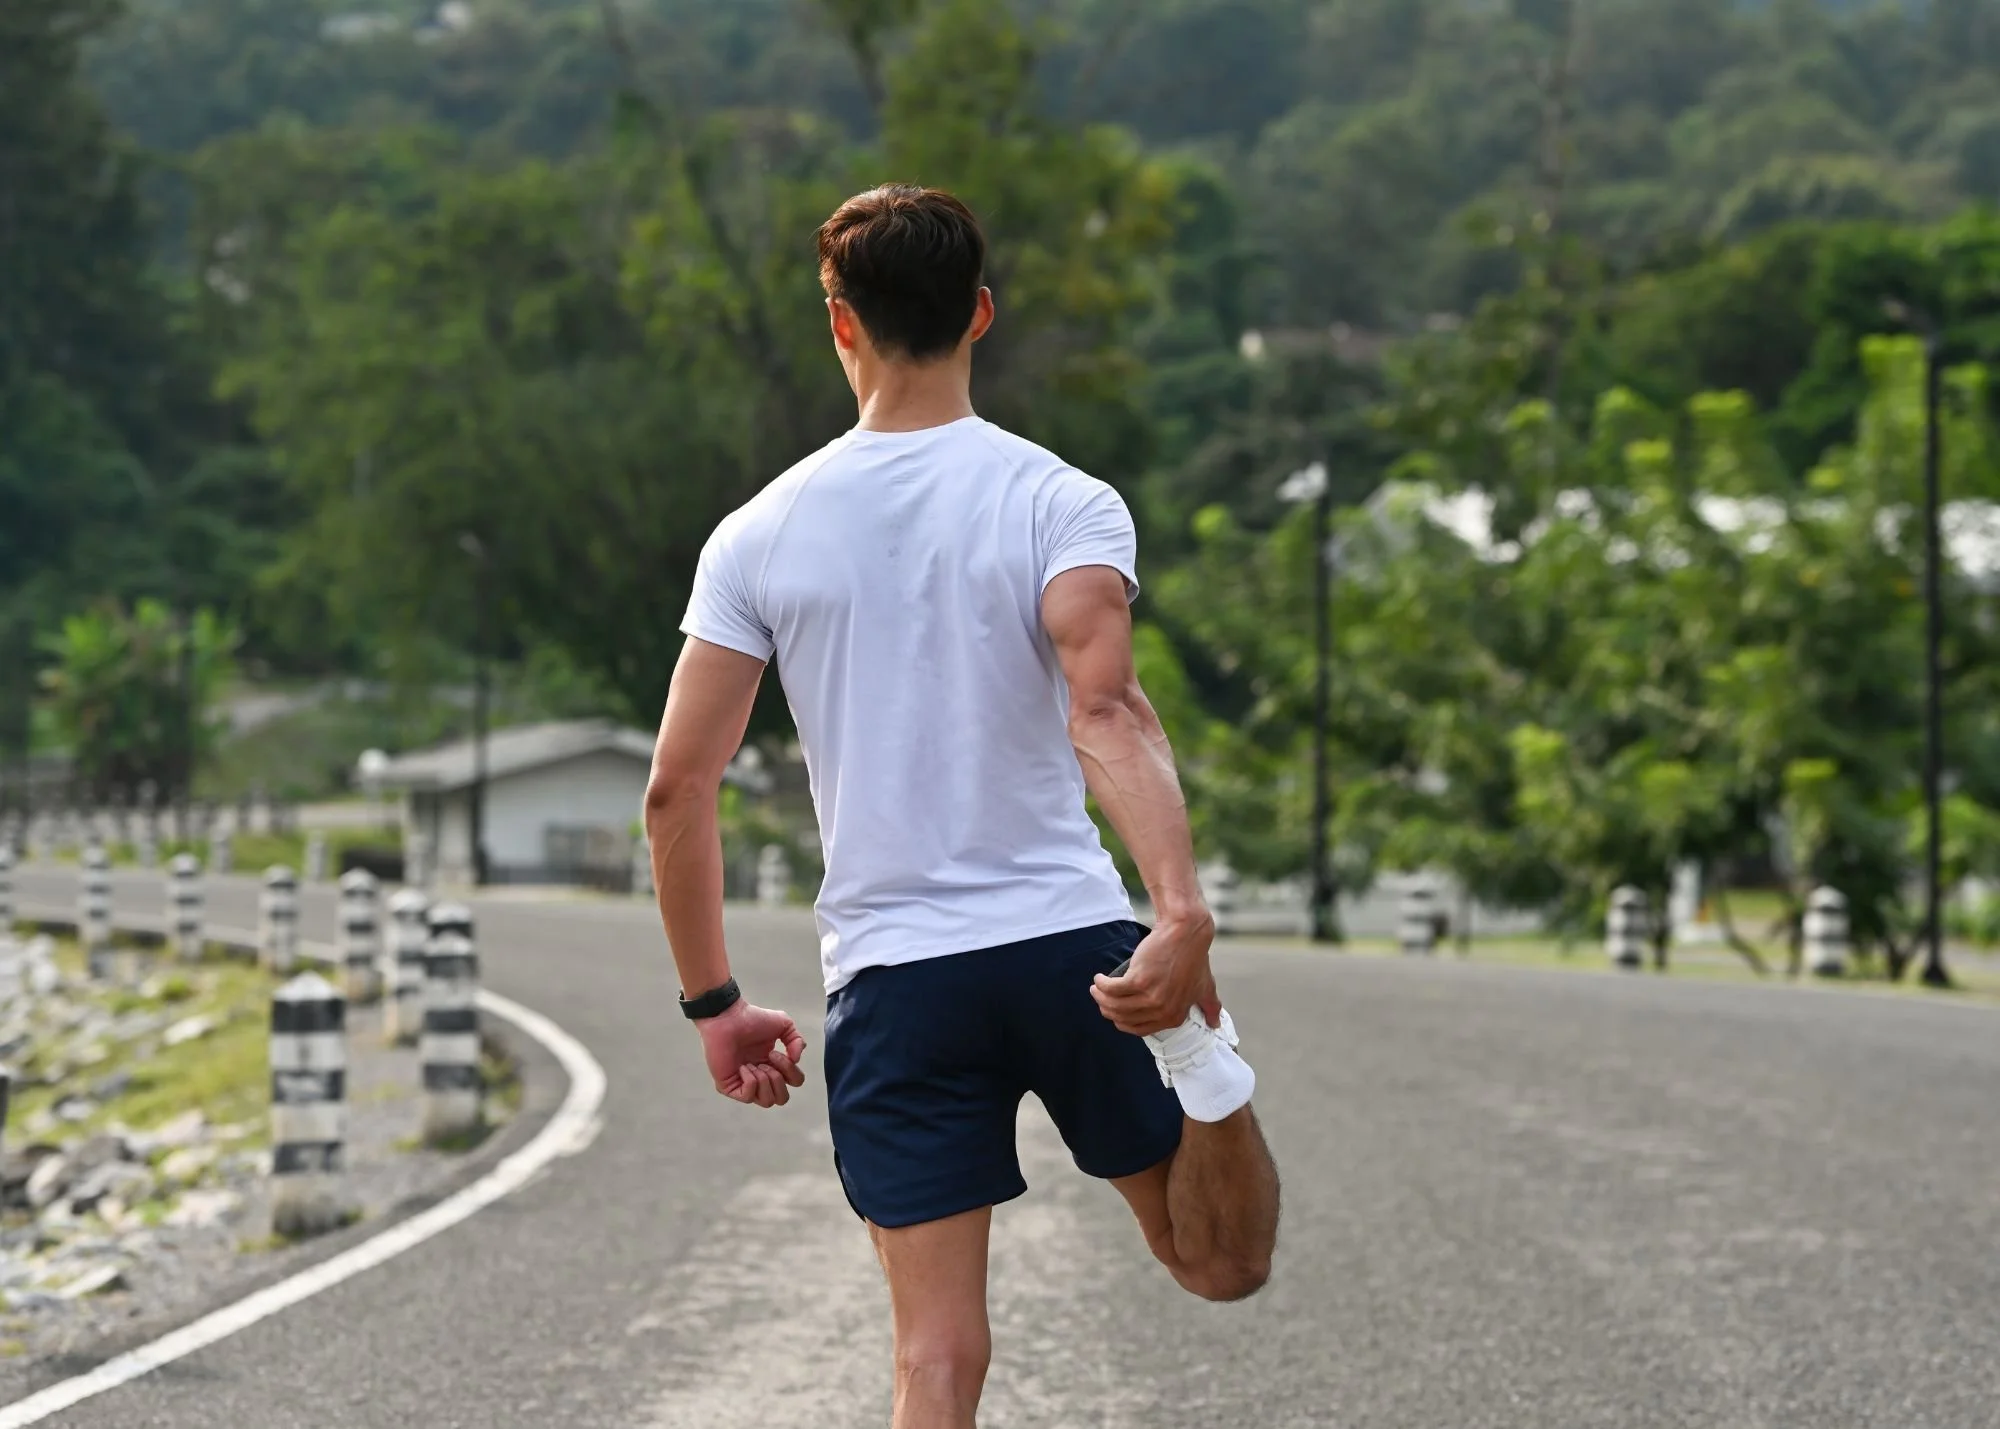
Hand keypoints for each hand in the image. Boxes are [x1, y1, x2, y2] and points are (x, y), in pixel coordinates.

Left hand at [695, 1000, 807, 1107]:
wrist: (729, 1018)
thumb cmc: (752, 1019)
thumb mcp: (784, 1024)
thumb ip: (797, 1041)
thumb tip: (796, 1060)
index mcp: (773, 1066)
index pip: (794, 1082)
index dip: (790, 1070)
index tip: (773, 1052)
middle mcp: (760, 1078)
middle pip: (782, 1098)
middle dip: (779, 1080)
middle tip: (766, 1062)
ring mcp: (744, 1084)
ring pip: (767, 1102)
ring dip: (765, 1081)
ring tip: (754, 1065)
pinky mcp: (729, 1087)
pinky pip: (747, 1097)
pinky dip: (750, 1082)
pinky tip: (743, 1067)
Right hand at [1090, 912, 1219, 1036]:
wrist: (1186, 932)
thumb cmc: (1194, 957)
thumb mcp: (1205, 986)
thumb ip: (1210, 1006)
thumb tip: (1215, 1024)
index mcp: (1174, 1017)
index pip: (1138, 1029)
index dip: (1122, 1021)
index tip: (1114, 1010)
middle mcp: (1162, 1010)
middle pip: (1122, 1018)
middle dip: (1107, 1009)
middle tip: (1101, 997)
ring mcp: (1150, 997)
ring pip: (1114, 1005)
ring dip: (1100, 997)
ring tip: (1097, 987)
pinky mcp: (1138, 980)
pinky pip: (1111, 989)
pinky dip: (1101, 984)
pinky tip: (1099, 978)